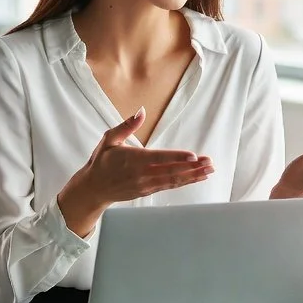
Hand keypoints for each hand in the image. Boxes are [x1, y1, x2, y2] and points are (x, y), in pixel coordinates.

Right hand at [87, 108, 213, 200]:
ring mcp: (145, 184)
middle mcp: (141, 174)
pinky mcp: (147, 191)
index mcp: (133, 159)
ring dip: (192, 176)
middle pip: (171, 170)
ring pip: (173, 180)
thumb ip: (126, 126)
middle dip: (192, 167)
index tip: (193, 156)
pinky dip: (183, 182)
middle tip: (209, 163)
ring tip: (208, 171)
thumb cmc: (101, 161)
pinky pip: (168, 186)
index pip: (159, 158)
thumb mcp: (109, 139)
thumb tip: (141, 111)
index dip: (177, 157)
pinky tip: (195, 178)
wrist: (93, 188)